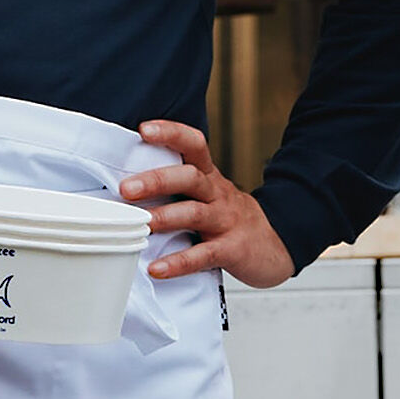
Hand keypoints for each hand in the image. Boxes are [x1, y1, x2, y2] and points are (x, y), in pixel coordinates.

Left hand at [121, 121, 296, 287]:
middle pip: (190, 177)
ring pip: (195, 213)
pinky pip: (203, 254)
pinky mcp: (231, 249)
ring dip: (165, 217)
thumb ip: (177, 187)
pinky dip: (178, 262)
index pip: (193, 144)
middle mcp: (217, 194)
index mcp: (209, 177)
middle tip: (126, 189)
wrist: (275, 245)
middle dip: (157, 180)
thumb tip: (124, 185)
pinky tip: (157, 269)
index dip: (171, 133)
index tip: (144, 129)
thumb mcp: (209, 195)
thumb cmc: (230, 219)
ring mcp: (225, 221)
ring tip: (141, 226)